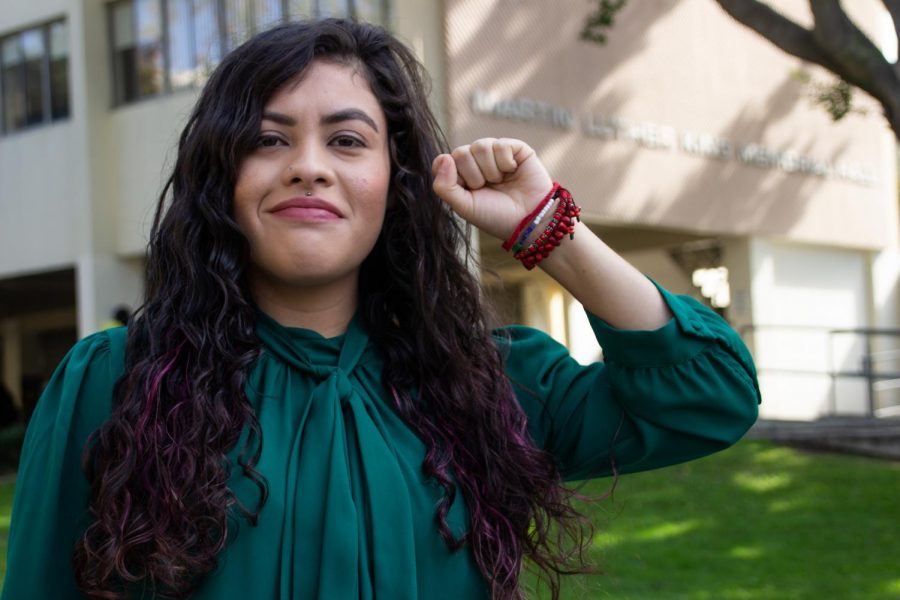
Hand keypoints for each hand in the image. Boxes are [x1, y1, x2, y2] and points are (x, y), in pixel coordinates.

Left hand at [431, 138, 553, 240]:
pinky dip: (505, 163)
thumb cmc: (496, 216)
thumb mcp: (464, 207)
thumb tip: (444, 157)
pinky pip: (500, 145)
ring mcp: (495, 153)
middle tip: (489, 188)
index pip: (443, 161)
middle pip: (461, 153)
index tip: (468, 191)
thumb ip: (444, 186)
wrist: (529, 220)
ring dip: (491, 171)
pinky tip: (513, 172)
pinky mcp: (514, 147)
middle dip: (475, 176)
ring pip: (480, 146)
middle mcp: (476, 161)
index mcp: (461, 175)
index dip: (454, 176)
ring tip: (501, 182)